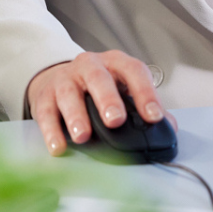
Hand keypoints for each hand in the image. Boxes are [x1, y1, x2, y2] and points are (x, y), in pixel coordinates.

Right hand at [25, 51, 162, 155]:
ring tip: (83, 136)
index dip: (145, 93)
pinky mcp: (44, 96)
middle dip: (107, 99)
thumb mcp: (123, 90)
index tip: (153, 117)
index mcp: (115, 64)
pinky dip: (51, 131)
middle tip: (115, 121)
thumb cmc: (98, 89)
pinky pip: (46, 112)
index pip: (133, 71)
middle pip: (98, 78)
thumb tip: (168, 127)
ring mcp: (65, 79)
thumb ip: (144, 107)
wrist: (58, 79)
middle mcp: (89, 66)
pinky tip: (59, 147)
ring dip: (76, 116)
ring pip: (69, 93)